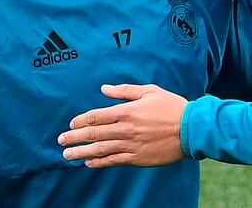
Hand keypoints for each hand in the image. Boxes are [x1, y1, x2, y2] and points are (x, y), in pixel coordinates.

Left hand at [58, 84, 187, 167]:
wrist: (190, 129)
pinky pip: (113, 161)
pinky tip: (89, 163)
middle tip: (61, 141)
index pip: (97, 116)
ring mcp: (131, 145)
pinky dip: (99, 162)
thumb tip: (104, 88)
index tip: (71, 124)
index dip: (81, 120)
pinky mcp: (137, 158)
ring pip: (100, 149)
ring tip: (67, 155)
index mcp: (128, 110)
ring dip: (81, 152)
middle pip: (94, 133)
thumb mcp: (150, 91)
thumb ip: (125, 90)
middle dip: (74, 137)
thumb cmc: (172, 106)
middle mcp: (126, 128)